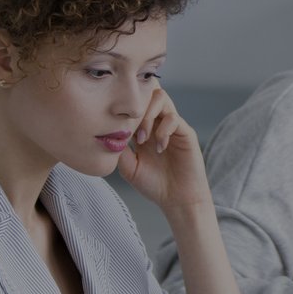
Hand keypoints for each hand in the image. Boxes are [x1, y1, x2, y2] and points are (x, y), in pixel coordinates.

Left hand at [117, 88, 209, 212]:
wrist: (177, 199)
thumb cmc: (154, 184)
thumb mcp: (128, 167)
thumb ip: (119, 149)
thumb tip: (106, 132)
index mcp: (144, 129)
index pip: (133, 105)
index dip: (123, 109)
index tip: (116, 126)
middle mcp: (158, 123)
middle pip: (147, 94)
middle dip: (136, 109)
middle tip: (132, 133)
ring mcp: (173, 126)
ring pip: (161, 98)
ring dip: (148, 115)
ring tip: (143, 139)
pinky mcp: (186, 132)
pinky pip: (174, 118)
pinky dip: (163, 130)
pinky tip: (160, 148)